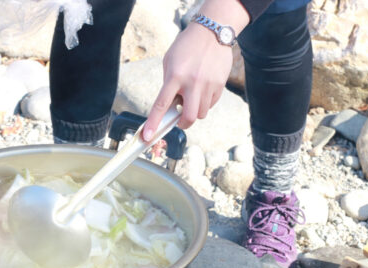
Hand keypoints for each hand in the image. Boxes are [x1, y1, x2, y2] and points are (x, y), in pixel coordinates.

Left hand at [141, 0, 248, 140]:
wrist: (213, 31)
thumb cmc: (187, 46)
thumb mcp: (170, 62)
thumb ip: (168, 84)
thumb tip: (168, 105)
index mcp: (175, 76)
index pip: (161, 105)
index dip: (153, 123)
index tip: (148, 136)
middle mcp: (192, 83)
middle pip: (188, 117)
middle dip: (182, 123)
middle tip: (179, 119)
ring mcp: (208, 85)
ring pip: (201, 114)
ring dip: (194, 112)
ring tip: (191, 97)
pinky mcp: (219, 85)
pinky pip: (211, 105)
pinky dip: (204, 104)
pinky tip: (202, 91)